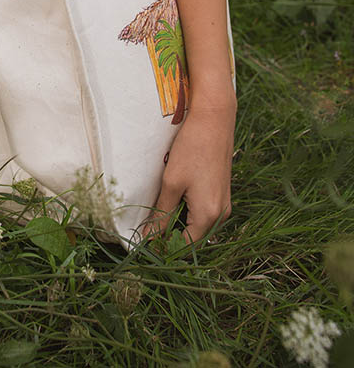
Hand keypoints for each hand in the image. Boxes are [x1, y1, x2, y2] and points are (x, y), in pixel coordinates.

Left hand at [141, 103, 235, 246]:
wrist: (214, 120)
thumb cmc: (192, 149)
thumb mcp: (172, 183)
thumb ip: (161, 213)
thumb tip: (149, 238)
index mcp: (209, 216)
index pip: (185, 246)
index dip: (163, 247)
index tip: (144, 241)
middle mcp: (221, 214)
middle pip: (193, 238)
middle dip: (169, 235)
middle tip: (146, 226)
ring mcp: (223, 203)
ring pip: (197, 225)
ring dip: (177, 222)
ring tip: (156, 212)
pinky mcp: (221, 192)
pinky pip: (203, 212)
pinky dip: (186, 211)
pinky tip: (171, 199)